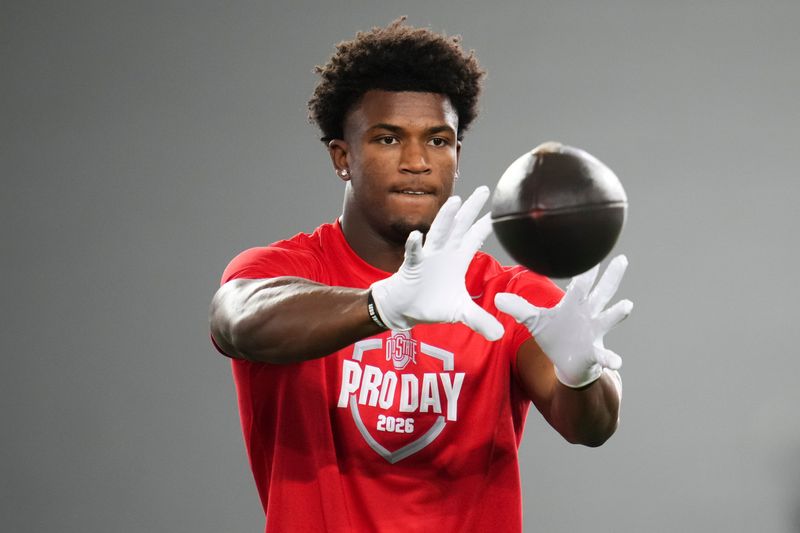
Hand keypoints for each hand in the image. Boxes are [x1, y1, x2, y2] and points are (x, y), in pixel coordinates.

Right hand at [370, 186, 503, 340]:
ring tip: (455, 202)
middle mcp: (444, 253)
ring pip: (438, 234)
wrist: (404, 308)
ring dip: (446, 219)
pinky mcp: (412, 267)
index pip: (474, 238)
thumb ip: (480, 320)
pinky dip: (414, 245)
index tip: (500, 212)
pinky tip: (416, 236)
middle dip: (471, 209)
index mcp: (457, 259)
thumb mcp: (460, 313)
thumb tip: (500, 335)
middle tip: (485, 190)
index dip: (486, 226)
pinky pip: (414, 254)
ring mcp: (427, 257)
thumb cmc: (431, 303)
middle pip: (460, 226)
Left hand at [495, 255, 632, 387]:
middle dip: (611, 277)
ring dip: (617, 313)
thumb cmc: (555, 336)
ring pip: (608, 319)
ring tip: (627, 306)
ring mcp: (595, 333)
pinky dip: (611, 359)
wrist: (568, 363)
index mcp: (574, 304)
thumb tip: (496, 298)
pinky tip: (617, 362)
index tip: (587, 251)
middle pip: (602, 293)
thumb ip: (519, 308)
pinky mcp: (595, 354)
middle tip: (622, 259)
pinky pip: (605, 356)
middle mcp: (589, 314)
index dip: (583, 269)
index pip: (580, 283)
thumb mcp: (534, 321)